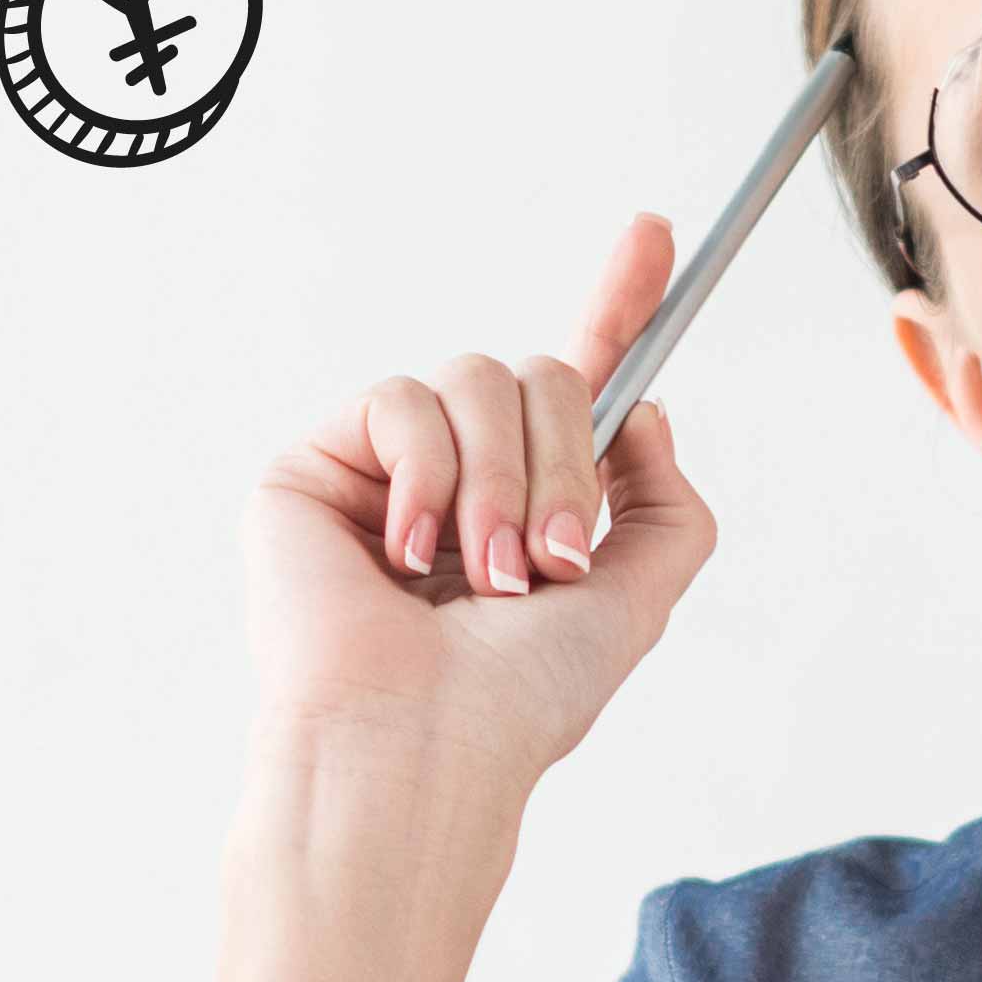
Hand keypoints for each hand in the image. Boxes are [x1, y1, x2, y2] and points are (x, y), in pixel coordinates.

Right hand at [195, 216, 724, 981]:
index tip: (656, 233)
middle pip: (544, 374)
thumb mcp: (638, 601)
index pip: (579, 383)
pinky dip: (427, 474)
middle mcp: (461, 476)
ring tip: (482, 576)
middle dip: (567, 462)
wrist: (420, 748)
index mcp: (530, 503)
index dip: (619, 302)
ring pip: (479, 377)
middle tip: (553, 561)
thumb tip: (647, 410)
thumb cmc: (516, 701)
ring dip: (504, 481)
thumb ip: (666, 508)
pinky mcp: (316, 468)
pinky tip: (406, 554)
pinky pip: (401, 398)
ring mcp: (385, 469)